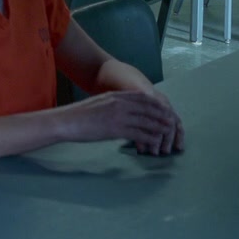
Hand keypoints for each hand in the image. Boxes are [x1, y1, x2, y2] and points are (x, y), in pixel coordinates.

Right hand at [59, 89, 183, 155]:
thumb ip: (113, 104)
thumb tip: (123, 111)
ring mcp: (119, 116)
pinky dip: (149, 139)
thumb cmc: (79, 115)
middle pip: (148, 109)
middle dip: (162, 116)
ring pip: (146, 121)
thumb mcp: (99, 103)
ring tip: (167, 134)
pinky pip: (138, 134)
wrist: (67, 121)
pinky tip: (154, 143)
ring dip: (159, 128)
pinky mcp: (116, 129)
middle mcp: (120, 103)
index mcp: (116, 95)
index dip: (156, 104)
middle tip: (172, 122)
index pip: (142, 97)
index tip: (165, 108)